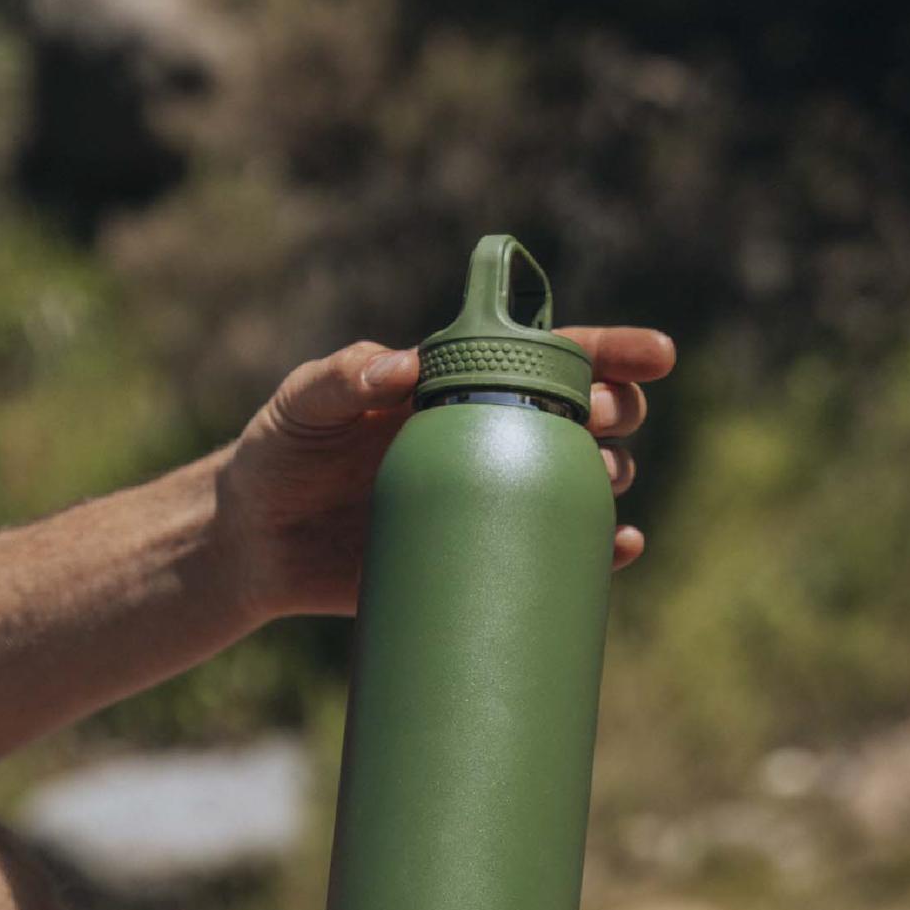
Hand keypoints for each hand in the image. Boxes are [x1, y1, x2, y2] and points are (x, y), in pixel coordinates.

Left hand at [220, 328, 675, 622]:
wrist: (253, 545)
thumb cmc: (277, 454)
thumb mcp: (300, 404)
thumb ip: (341, 375)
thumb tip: (403, 367)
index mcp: (455, 387)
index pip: (546, 355)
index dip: (609, 351)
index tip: (656, 356)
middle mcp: (484, 439)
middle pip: (580, 416)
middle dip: (614, 411)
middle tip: (601, 419)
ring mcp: (485, 502)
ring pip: (577, 483)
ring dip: (609, 478)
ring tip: (602, 480)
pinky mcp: (473, 558)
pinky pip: (549, 553)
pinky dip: (595, 552)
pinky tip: (620, 547)